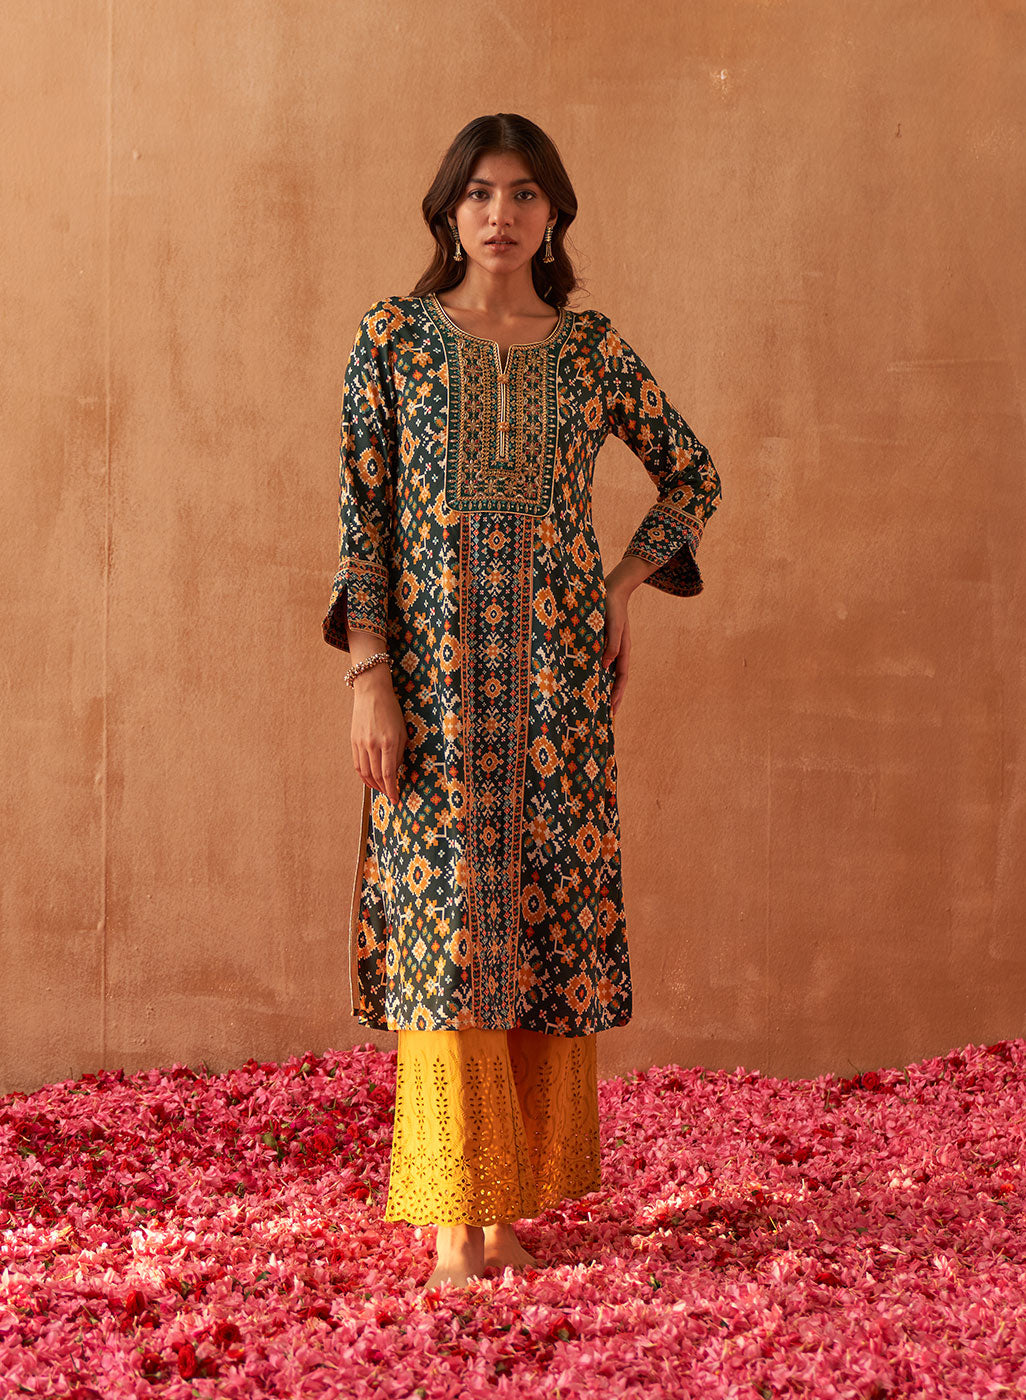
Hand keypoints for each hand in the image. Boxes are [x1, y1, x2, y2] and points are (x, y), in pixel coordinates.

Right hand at [350, 665, 406, 802]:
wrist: (371, 692)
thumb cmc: (391, 710)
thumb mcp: (402, 730)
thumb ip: (400, 752)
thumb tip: (395, 770)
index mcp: (389, 742)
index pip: (388, 773)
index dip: (392, 789)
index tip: (396, 799)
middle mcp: (373, 744)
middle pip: (376, 776)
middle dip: (384, 789)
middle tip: (390, 795)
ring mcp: (361, 743)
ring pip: (365, 773)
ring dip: (373, 785)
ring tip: (381, 789)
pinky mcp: (353, 741)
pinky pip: (357, 764)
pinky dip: (363, 776)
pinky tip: (369, 780)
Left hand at [601, 580, 631, 717]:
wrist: (611, 588)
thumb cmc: (612, 606)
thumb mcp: (613, 625)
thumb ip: (611, 644)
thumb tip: (605, 666)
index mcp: (622, 650)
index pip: (621, 679)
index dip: (616, 695)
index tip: (611, 711)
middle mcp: (616, 652)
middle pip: (615, 681)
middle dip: (611, 698)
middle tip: (604, 716)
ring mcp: (608, 648)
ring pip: (606, 674)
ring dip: (601, 689)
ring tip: (594, 705)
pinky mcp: (600, 642)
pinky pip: (597, 663)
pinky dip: (593, 674)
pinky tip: (584, 681)